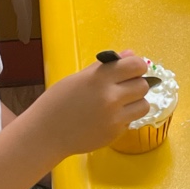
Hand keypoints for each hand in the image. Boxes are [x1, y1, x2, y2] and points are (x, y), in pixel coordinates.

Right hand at [22, 51, 150, 157]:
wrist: (46, 133)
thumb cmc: (57, 102)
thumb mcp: (78, 78)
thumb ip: (106, 67)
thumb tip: (130, 54)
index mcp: (99, 78)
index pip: (136, 65)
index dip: (137, 66)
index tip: (132, 70)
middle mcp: (111, 97)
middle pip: (143, 85)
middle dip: (136, 84)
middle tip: (124, 88)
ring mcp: (115, 117)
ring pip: (144, 105)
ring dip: (135, 102)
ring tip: (120, 103)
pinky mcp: (115, 133)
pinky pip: (131, 120)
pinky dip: (124, 118)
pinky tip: (108, 118)